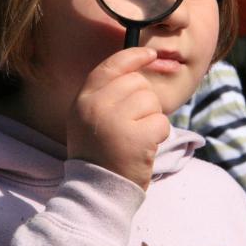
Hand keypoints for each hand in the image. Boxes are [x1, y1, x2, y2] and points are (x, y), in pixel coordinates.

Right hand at [66, 47, 170, 190]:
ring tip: (136, 138)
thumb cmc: (99, 153)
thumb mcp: (89, 118)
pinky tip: (144, 148)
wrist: (97, 191)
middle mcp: (96, 105)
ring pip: (152, 101)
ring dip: (152, 119)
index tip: (151, 54)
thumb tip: (144, 66)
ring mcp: (115, 120)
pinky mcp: (136, 137)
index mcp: (83, 99)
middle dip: (144, 101)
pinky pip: (161, 122)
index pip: (111, 66)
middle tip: (133, 125)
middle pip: (137, 83)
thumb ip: (109, 93)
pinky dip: (159, 135)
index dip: (134, 56)